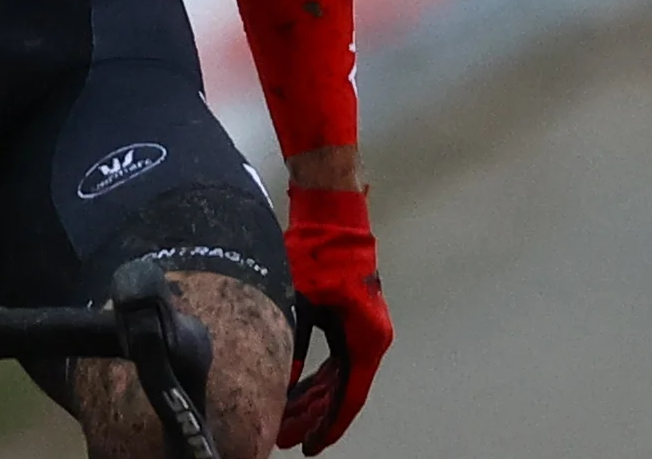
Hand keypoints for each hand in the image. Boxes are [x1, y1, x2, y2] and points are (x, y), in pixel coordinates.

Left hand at [278, 185, 389, 451]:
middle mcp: (370, 339)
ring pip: (338, 378)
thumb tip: (281, 382)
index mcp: (364, 339)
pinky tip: (297, 392)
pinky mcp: (351, 321)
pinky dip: (317, 379)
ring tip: (286, 420)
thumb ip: (293, 347)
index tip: (310, 446)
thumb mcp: (300, 305)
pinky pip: (336, 361)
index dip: (328, 426)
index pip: (348, 397)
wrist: (332, 217)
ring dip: (313, 399)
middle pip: (342, 391)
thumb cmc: (321, 254)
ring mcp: (362, 331)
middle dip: (313, 416)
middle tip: (286, 436)